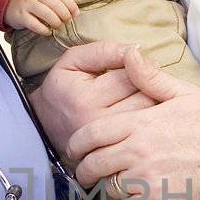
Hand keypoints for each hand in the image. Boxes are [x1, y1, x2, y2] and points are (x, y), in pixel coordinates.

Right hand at [4, 0, 79, 33]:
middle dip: (63, 13)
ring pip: (44, 12)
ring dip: (55, 21)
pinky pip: (33, 24)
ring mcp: (26, 4)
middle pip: (53, 2)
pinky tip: (48, 32)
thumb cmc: (31, 0)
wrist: (8, 2)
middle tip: (67, 21)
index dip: (70, 4)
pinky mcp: (20, 16)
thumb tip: (75, 12)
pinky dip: (43, 29)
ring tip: (58, 26)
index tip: (76, 13)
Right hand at [32, 41, 153, 157]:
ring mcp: (106, 142)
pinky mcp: (113, 150)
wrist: (44, 125)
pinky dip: (148, 121)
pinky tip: (143, 114)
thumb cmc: (63, 88)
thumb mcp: (74, 60)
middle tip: (148, 81)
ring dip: (154, 103)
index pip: (130, 77)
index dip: (140, 66)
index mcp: (86, 98)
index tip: (139, 66)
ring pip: (148, 116)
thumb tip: (137, 49)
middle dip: (152, 86)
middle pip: (145, 98)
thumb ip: (104, 51)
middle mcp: (97, 123)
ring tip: (146, 95)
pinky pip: (141, 132)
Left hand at [68, 46, 199, 199]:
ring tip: (122, 183)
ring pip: (110, 186)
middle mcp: (137, 150)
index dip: (77, 145)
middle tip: (89, 174)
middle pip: (92, 164)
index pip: (89, 135)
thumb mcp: (183, 93)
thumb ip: (150, 78)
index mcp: (139, 123)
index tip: (78, 151)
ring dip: (113, 186)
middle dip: (86, 170)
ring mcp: (147, 177)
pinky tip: (144, 198)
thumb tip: (129, 53)